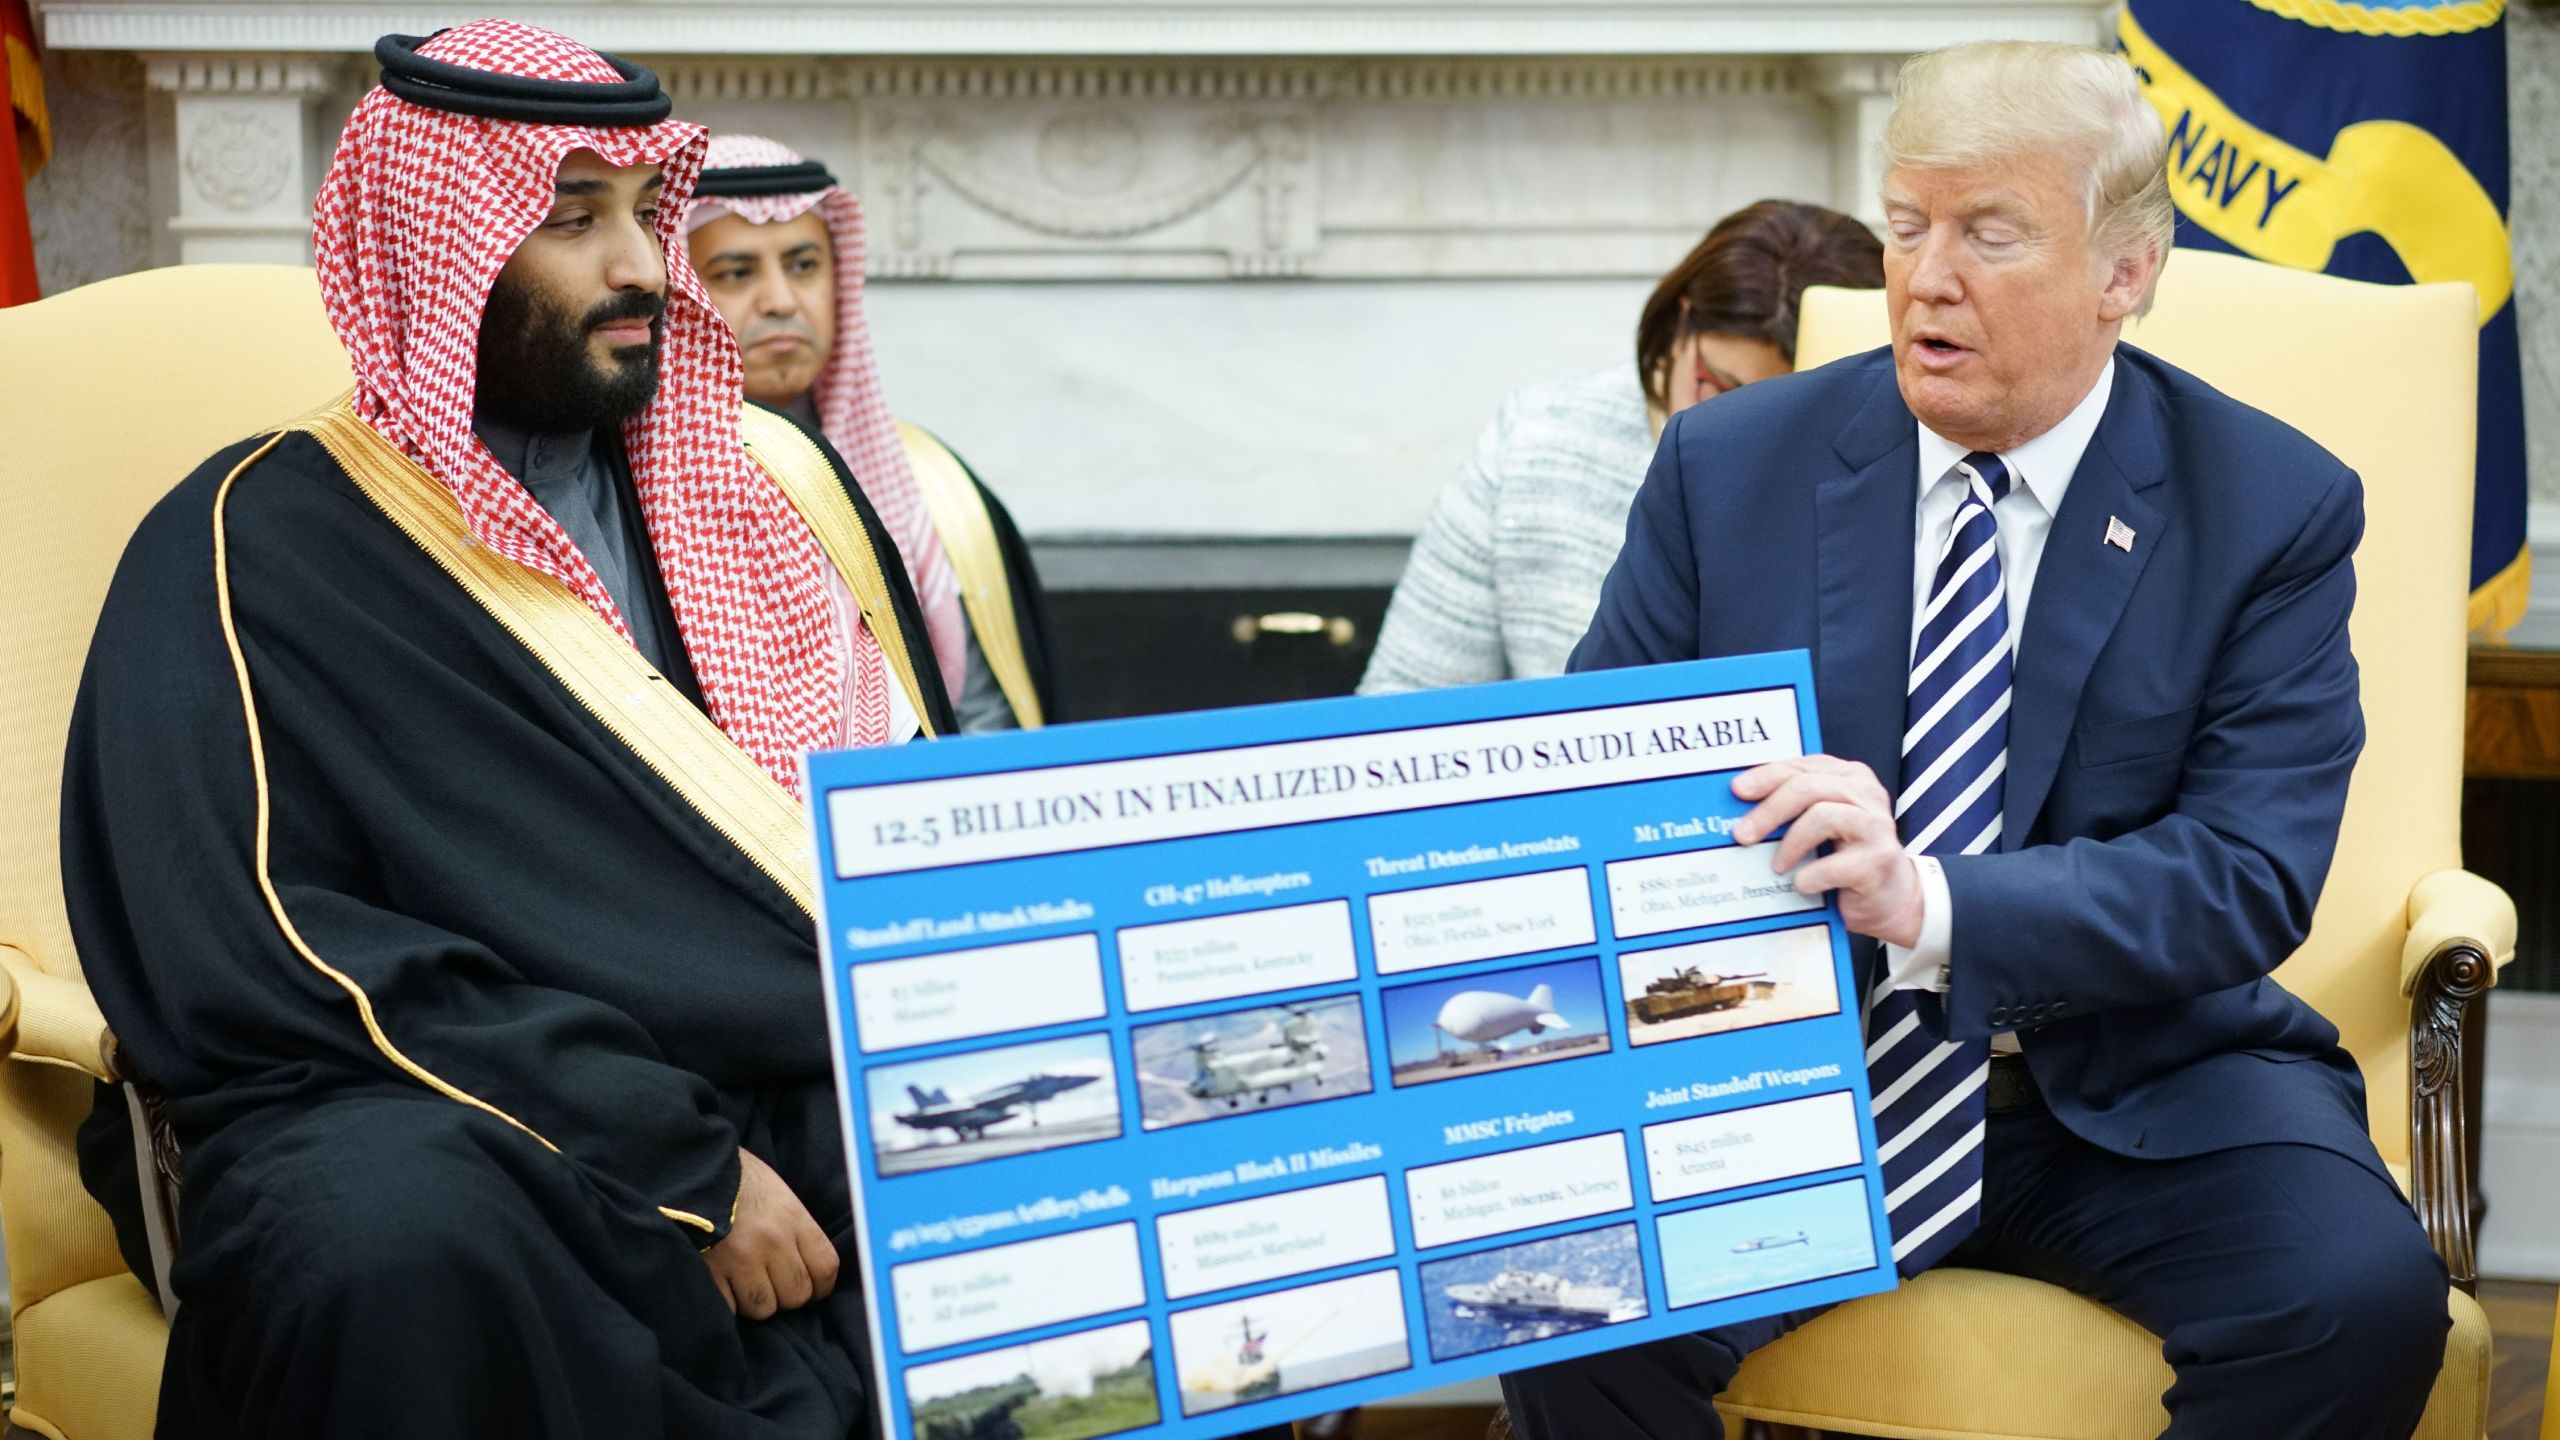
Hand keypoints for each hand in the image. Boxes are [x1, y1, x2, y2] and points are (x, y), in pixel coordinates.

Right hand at [703, 1149, 838, 1319]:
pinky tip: (722, 1285)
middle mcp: (771, 1240)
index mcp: (792, 1218)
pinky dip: (728, 1304)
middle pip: (796, 1296)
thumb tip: (808, 1272)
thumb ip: (796, 1233)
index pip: (826, 1269)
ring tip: (743, 1282)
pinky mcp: (708, 1273)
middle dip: (785, 1295)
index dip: (820, 1286)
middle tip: (770, 1282)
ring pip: (763, 1308)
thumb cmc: (739, 1181)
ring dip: (755, 1302)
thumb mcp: (780, 1196)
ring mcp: (739, 1259)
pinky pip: (730, 1310)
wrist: (694, 1169)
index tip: (809, 1287)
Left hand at [1731, 755, 1925, 947]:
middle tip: (1742, 835)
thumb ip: (1792, 808)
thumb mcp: (1819, 824)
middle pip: (1807, 787)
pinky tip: (1802, 885)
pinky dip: (1809, 877)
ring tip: (1777, 866)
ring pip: (1821, 816)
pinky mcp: (1878, 860)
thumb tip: (1739, 809)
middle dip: (1768, 811)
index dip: (1766, 776)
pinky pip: (1833, 865)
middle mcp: (1866, 794)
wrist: (1889, 897)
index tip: (1737, 791)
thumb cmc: (1845, 857)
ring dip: (1790, 844)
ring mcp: (1876, 826)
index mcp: (1848, 776)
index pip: (1800, 766)